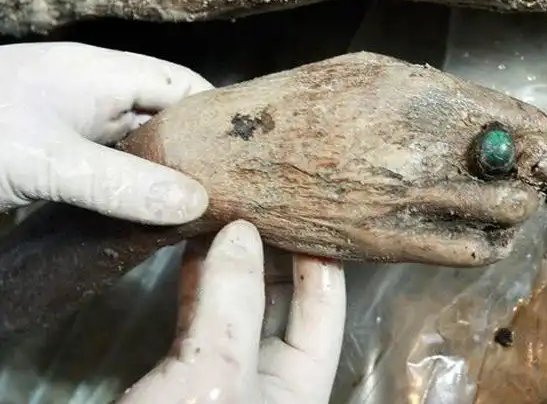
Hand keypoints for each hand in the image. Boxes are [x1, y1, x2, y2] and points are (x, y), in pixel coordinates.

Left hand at [0, 42, 212, 223]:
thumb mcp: (54, 163)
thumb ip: (123, 184)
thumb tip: (198, 204)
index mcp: (106, 74)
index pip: (184, 83)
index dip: (216, 115)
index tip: (243, 155)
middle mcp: (98, 92)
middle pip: (166, 113)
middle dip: (197, 147)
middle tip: (229, 189)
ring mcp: (75, 120)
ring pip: (139, 139)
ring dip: (166, 168)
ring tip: (202, 205)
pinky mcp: (57, 148)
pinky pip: (112, 159)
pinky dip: (134, 180)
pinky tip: (150, 208)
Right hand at [119, 220, 346, 403]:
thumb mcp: (215, 376)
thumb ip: (232, 304)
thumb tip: (242, 231)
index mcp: (300, 387)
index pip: (325, 308)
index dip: (320, 257)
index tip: (304, 207)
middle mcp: (270, 378)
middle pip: (283, 300)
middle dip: (274, 249)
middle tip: (262, 197)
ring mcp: (227, 374)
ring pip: (239, 304)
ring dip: (231, 259)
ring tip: (225, 210)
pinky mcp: (185, 373)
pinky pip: (200, 316)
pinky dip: (196, 280)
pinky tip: (190, 246)